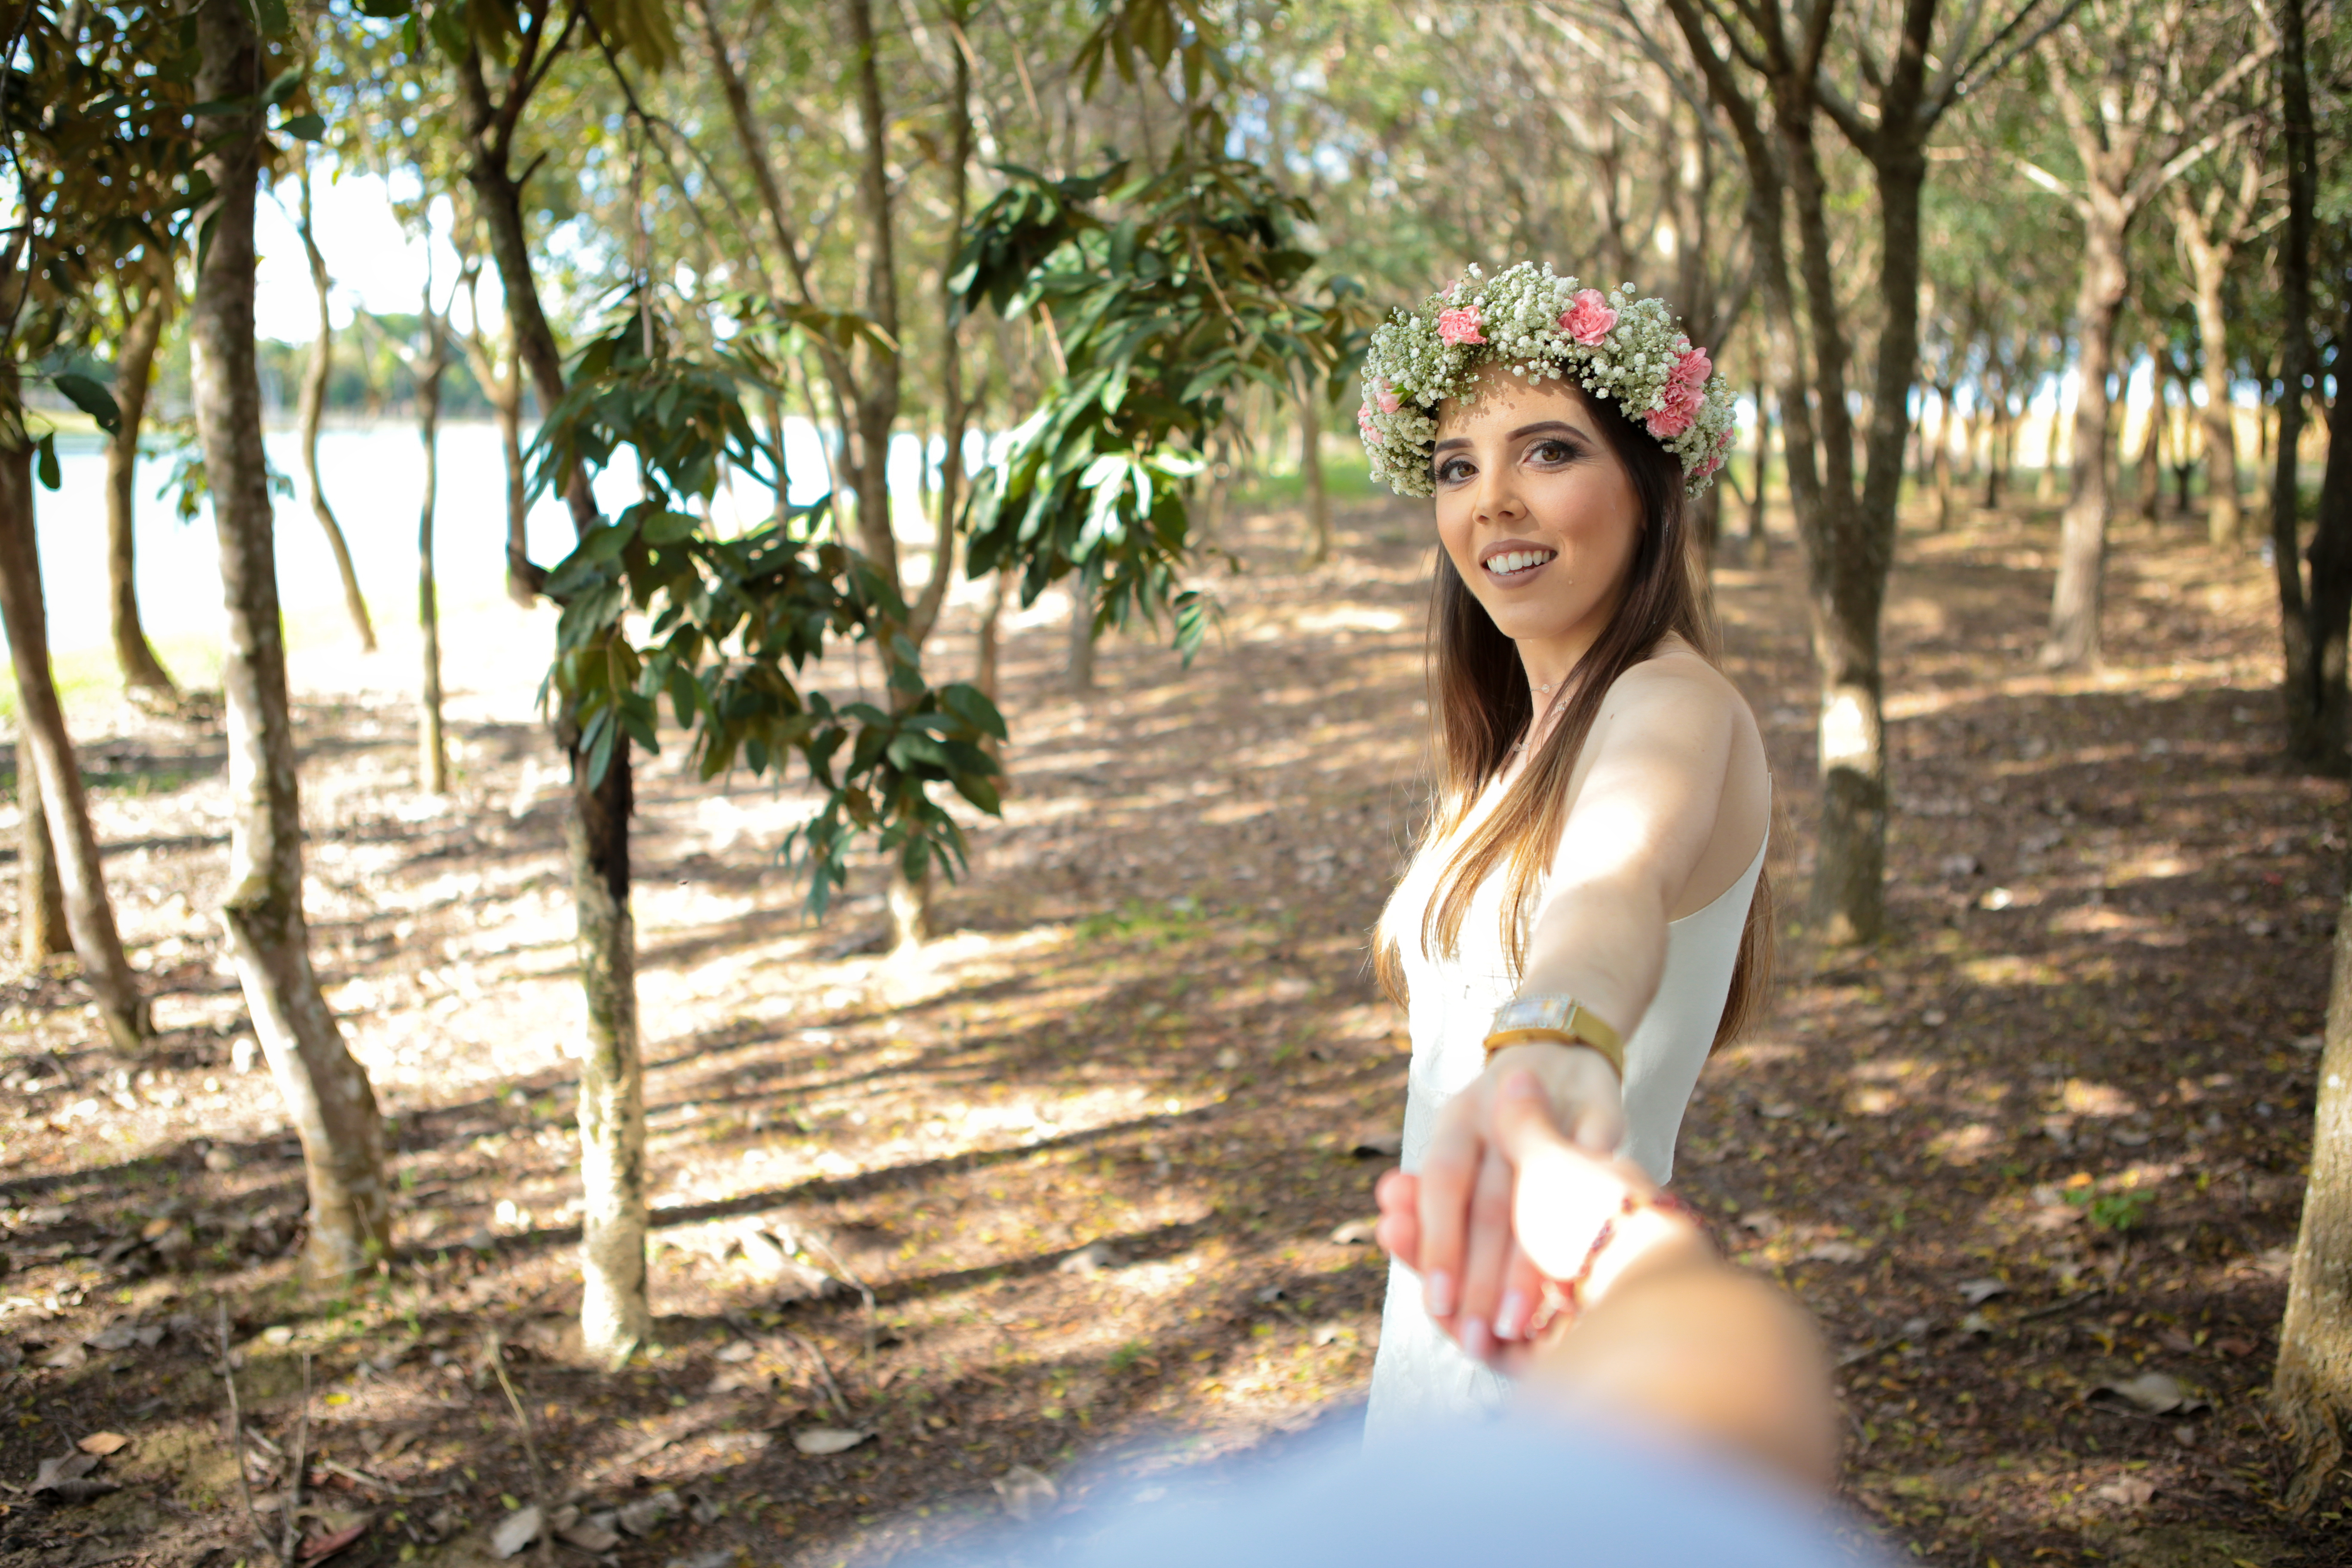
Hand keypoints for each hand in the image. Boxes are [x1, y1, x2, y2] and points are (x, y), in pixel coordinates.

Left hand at [1375, 1041, 1624, 1364]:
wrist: (1558, 1045)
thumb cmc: (1497, 1130)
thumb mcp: (1461, 1149)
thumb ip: (1429, 1194)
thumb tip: (1386, 1222)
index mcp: (1458, 1116)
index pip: (1443, 1185)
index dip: (1438, 1244)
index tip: (1437, 1306)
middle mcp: (1500, 1106)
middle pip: (1492, 1203)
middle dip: (1481, 1276)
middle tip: (1475, 1339)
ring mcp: (1557, 1105)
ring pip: (1545, 1193)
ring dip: (1530, 1265)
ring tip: (1519, 1327)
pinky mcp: (1605, 1110)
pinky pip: (1600, 1166)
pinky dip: (1594, 1216)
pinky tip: (1587, 1271)